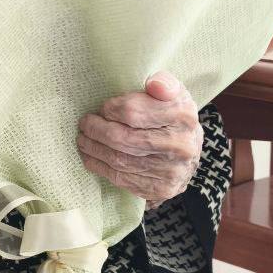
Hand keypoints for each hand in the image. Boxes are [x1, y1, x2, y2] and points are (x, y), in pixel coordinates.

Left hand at [76, 70, 202, 207]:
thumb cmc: (172, 117)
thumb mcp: (173, 93)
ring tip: (83, 139)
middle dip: (96, 130)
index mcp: (182, 116)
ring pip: (119, 160)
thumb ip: (163, 83)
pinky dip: (100, 166)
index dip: (111, 109)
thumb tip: (154, 83)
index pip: (133, 112)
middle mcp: (180, 145)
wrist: (189, 154)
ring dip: (93, 149)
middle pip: (122, 138)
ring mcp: (171, 171)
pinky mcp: (160, 189)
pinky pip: (121, 178)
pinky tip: (91, 157)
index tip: (104, 107)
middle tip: (84, 123)